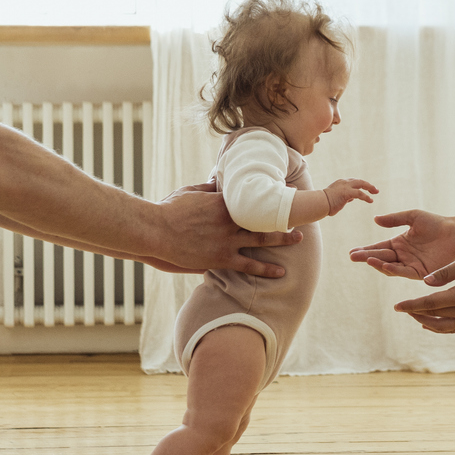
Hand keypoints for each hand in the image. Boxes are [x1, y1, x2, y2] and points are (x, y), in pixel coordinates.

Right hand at [154, 185, 300, 277]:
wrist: (155, 230)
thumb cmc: (169, 209)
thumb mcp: (190, 192)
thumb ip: (208, 189)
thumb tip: (218, 182)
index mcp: (223, 202)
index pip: (251, 198)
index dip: (267, 197)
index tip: (280, 195)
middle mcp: (230, 220)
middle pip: (263, 217)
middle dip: (283, 216)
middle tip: (298, 214)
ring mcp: (227, 240)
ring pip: (262, 239)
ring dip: (282, 239)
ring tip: (299, 240)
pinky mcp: (221, 258)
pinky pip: (248, 264)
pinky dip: (265, 268)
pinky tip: (280, 272)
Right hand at [322, 178, 378, 216]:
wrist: (319, 203)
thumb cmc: (325, 203)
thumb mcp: (336, 198)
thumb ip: (344, 197)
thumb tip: (351, 199)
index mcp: (340, 183)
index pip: (353, 182)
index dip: (361, 185)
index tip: (366, 189)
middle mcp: (344, 182)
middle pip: (359, 181)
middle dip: (368, 185)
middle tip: (375, 190)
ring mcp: (345, 186)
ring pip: (361, 184)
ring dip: (370, 187)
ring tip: (376, 192)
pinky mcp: (347, 193)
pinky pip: (360, 194)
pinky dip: (366, 197)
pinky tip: (371, 200)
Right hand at [349, 210, 454, 280]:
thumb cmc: (436, 223)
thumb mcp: (412, 217)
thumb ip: (394, 219)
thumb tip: (375, 219)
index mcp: (399, 244)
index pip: (379, 248)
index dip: (366, 250)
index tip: (352, 251)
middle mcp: (403, 256)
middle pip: (381, 258)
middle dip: (366, 257)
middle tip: (353, 256)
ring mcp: (411, 265)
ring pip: (390, 267)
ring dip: (378, 264)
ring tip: (367, 259)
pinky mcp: (420, 272)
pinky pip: (404, 272)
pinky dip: (393, 269)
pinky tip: (385, 265)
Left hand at [393, 249, 454, 333]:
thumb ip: (444, 272)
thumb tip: (425, 282)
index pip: (430, 304)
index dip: (411, 305)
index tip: (396, 306)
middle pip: (434, 316)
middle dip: (416, 312)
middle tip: (402, 307)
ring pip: (442, 327)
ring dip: (426, 322)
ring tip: (414, 314)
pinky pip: (453, 329)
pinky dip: (439, 327)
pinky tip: (429, 322)